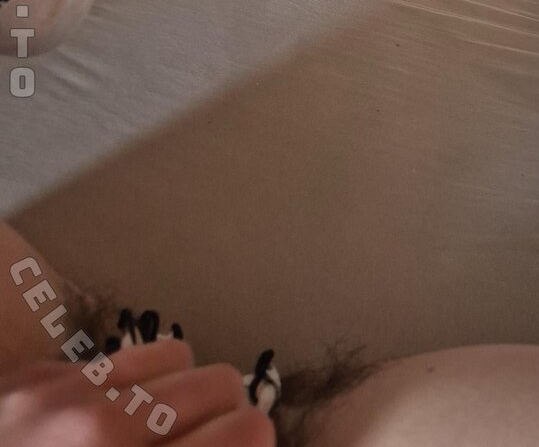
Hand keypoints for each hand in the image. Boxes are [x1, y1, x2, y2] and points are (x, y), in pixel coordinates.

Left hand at [0, 340, 274, 446]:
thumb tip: (241, 441)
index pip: (243, 430)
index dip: (255, 441)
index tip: (249, 446)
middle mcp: (101, 426)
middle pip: (218, 381)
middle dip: (224, 416)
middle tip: (210, 443)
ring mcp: (63, 390)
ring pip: (174, 352)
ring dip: (180, 390)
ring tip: (162, 427)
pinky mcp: (31, 375)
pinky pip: (115, 359)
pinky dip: (128, 384)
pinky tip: (108, 420)